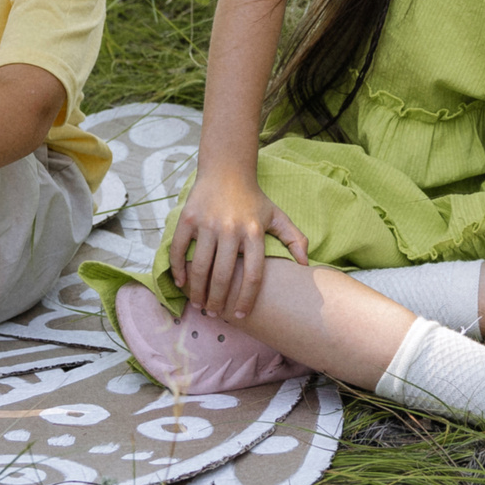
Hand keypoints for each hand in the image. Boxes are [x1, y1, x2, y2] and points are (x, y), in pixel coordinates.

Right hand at [170, 165, 309, 320]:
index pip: (253, 276)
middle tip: (215, 314)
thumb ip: (295, 239)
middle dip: (218, 301)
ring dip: (198, 291)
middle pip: (223, 276)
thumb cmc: (253, 198)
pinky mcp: (188, 218)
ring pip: (200, 267)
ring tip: (200, 305)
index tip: (241, 315)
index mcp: (254, 233)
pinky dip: (178, 269)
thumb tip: (306, 265)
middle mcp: (231, 229)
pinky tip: (181, 283)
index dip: (246, 299)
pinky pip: (180, 249)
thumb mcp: (277, 216)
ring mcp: (208, 224)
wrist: (226, 169)